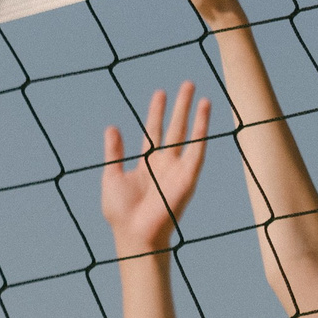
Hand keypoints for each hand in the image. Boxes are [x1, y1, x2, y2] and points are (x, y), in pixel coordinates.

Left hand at [101, 82, 207, 257]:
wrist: (134, 233)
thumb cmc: (121, 212)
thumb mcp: (112, 175)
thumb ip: (114, 152)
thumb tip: (111, 127)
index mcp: (146, 162)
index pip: (153, 130)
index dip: (156, 112)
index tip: (159, 92)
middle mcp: (164, 163)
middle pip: (174, 127)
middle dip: (179, 106)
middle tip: (186, 84)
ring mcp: (178, 168)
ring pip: (187, 134)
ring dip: (194, 113)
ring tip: (199, 93)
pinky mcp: (188, 176)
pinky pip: (198, 150)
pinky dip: (202, 131)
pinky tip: (205, 114)